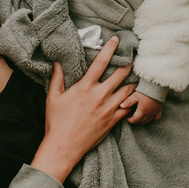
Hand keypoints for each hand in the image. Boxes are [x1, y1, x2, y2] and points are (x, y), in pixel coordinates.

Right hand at [31, 36, 133, 182]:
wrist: (63, 147)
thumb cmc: (56, 122)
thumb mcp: (53, 97)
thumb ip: (57, 78)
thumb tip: (57, 62)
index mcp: (85, 88)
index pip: (101, 63)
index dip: (110, 49)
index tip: (116, 40)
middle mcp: (99, 96)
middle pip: (121, 75)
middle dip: (128, 64)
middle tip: (131, 57)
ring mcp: (108, 109)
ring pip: (128, 91)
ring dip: (133, 82)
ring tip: (135, 75)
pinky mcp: (113, 121)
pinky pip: (128, 108)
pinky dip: (132, 101)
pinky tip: (133, 96)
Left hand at [123, 91, 162, 123]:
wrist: (157, 86)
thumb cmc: (145, 90)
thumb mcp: (135, 95)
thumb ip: (128, 101)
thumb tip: (121, 106)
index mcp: (142, 111)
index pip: (135, 120)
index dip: (130, 120)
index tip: (128, 118)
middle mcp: (149, 113)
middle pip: (141, 122)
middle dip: (136, 121)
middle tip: (132, 117)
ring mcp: (155, 112)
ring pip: (148, 121)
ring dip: (142, 121)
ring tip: (138, 116)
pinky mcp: (159, 109)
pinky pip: (156, 118)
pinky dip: (152, 119)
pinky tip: (149, 116)